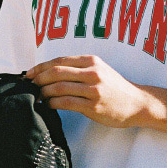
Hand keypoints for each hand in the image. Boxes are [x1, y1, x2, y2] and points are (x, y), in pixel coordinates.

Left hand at [24, 55, 151, 127]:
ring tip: (37, 96)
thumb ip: (77, 69)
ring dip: (43, 92)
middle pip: (56, 72)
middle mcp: (92, 72)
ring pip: (59, 88)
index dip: (40, 67)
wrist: (137, 103)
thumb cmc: (114, 88)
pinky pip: (66, 103)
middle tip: (29, 86)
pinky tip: (48, 105)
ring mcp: (93, 89)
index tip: (29, 74)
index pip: (59, 61)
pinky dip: (52, 103)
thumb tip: (48, 73)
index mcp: (91, 61)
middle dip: (38, 79)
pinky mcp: (93, 106)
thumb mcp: (98, 70)